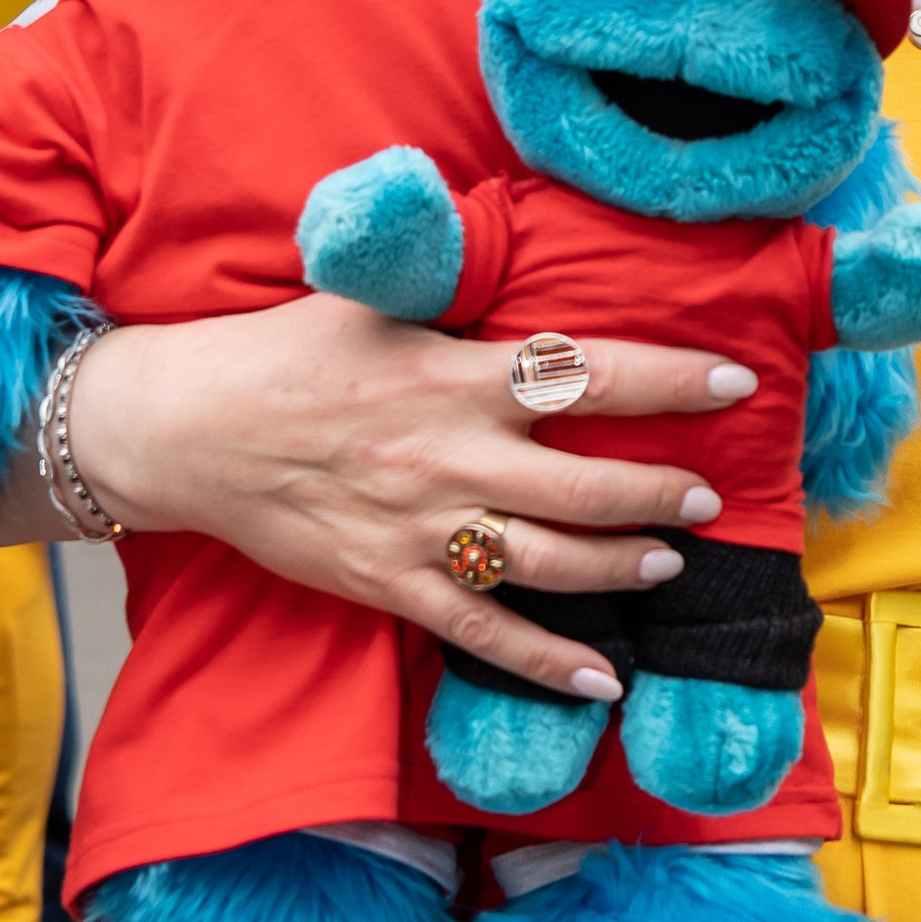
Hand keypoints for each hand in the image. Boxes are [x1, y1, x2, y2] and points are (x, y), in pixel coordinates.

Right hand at [64, 290, 758, 703]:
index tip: (733, 383)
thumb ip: (457, 288)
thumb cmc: (288, 353)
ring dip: (622, 567)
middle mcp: (452, 456)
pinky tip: (606, 680)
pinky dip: (550, 664)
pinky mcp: (390, 584)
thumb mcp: (377, 300)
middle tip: (708, 499)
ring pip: (549, 563)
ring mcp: (422, 529)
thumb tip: (522, 241)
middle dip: (662, 495)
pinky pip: (485, 634)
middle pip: (587, 485)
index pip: (589, 373)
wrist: (187, 429)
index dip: (671, 380)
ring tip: (669, 562)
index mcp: (457, 375)